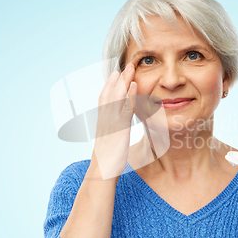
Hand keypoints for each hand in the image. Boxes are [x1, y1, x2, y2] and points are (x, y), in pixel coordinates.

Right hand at [92, 62, 136, 179]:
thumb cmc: (107, 162)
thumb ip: (113, 134)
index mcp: (103, 122)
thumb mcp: (110, 143)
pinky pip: (125, 108)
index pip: (105, 98)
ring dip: (124, 81)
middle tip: (127, 64)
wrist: (102, 173)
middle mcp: (105, 119)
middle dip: (118, 78)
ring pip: (117, 96)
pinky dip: (130, 95)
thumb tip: (116, 132)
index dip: (110, 85)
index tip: (116, 73)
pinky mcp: (119, 128)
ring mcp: (111, 122)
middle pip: (110, 93)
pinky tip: (135, 86)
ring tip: (131, 67)